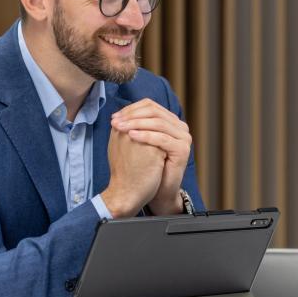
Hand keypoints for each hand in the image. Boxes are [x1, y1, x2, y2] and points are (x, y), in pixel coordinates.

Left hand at [110, 99, 192, 214]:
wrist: (155, 190)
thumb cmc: (145, 166)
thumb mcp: (139, 141)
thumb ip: (134, 126)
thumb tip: (117, 113)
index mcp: (170, 122)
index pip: (151, 106)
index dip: (131, 109)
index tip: (114, 117)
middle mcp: (180, 127)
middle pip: (155, 112)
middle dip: (132, 115)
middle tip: (115, 121)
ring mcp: (184, 138)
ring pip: (158, 123)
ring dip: (136, 123)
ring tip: (119, 128)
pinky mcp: (183, 149)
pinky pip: (162, 139)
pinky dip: (145, 135)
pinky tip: (131, 136)